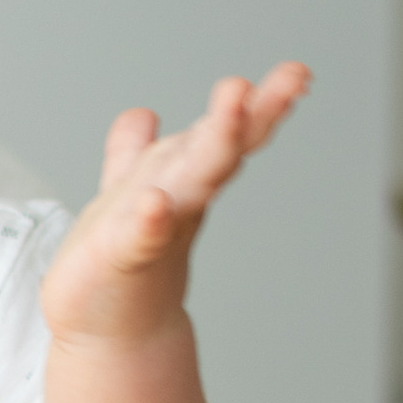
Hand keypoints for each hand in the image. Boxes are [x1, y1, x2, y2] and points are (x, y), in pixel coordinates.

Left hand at [38, 64, 308, 345]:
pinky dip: (149, 221)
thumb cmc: (118, 266)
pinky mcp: (120, 259)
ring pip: (190, 180)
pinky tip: (154, 203)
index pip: (225, 135)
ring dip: (214, 144)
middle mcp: (175, 197)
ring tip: (235, 104)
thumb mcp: (124, 196)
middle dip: (247, 115)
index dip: (260, 105)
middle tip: (290, 78)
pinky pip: (137, 236)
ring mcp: (151, 227)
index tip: (299, 73)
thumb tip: (144, 116)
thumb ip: (134, 155)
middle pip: (218, 151)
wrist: (103, 329)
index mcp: (179, 177)